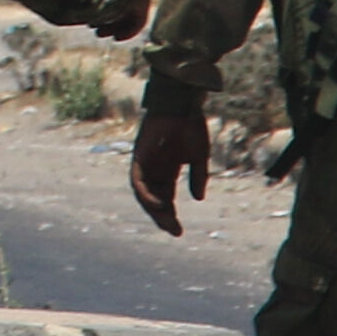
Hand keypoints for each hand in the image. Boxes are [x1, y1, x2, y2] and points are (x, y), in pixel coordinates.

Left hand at [129, 72, 212, 235]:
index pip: (165, 198)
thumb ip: (198, 176)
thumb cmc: (191, 125)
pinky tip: (158, 204)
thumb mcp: (199, 156)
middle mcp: (154, 168)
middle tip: (175, 231)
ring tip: (167, 222)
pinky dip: (145, 194)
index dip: (170, 215)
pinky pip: (137, 180)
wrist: (182, 103)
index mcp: (167, 169)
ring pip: (143, 193)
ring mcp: (145, 162)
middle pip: (154, 199)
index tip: (179, 232)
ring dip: (153, 209)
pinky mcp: (139, 156)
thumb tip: (199, 198)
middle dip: (163, 217)